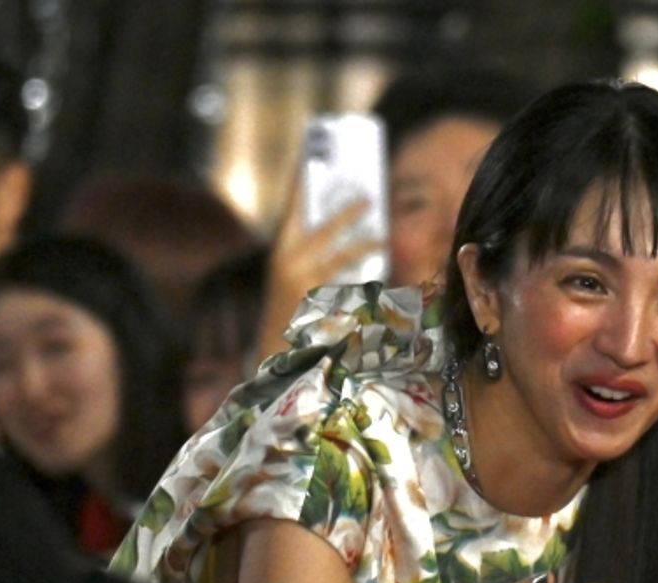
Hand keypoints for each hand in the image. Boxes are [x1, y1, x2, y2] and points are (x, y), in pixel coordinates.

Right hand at [253, 173, 385, 359]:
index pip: (292, 210)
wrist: (273, 347)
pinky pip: (348, 285)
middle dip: (347, 214)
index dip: (301, 185)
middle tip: (368, 199)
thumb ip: (308, 252)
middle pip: (324, 231)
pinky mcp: (321, 302)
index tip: (311, 160)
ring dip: (365, 246)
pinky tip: (379, 277)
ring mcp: (305, 283)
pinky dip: (364, 281)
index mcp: (281, 252)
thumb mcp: (290, 275)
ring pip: (342, 257)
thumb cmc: (287, 308)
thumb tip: (339, 227)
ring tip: (384, 240)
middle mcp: (289, 263)